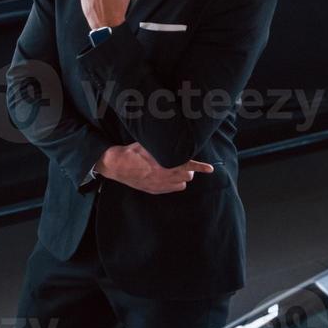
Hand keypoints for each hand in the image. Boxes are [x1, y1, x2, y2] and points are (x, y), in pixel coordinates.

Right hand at [94, 143, 214, 194]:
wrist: (117, 165)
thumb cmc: (133, 152)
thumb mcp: (149, 144)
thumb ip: (164, 144)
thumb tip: (173, 137)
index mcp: (166, 164)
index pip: (189, 165)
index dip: (201, 167)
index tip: (210, 169)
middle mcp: (165, 176)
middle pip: (188, 176)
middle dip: (188, 169)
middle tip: (182, 162)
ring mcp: (160, 185)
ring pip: (182, 184)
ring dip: (182, 177)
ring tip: (175, 170)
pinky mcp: (155, 190)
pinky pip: (172, 189)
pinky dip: (174, 184)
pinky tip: (167, 177)